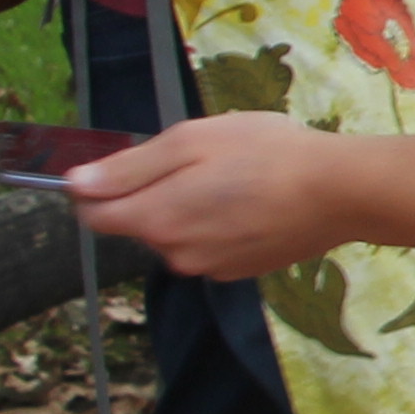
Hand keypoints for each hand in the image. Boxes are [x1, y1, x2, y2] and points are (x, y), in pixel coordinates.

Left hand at [65, 110, 350, 280]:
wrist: (339, 192)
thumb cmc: (264, 153)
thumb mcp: (189, 141)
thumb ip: (128, 167)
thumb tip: (75, 185)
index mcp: (156, 219)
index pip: (93, 215)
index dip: (97, 187)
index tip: (130, 160)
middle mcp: (174, 254)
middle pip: (140, 223)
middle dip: (155, 193)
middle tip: (201, 160)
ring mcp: (209, 268)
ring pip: (177, 235)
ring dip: (190, 209)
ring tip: (234, 178)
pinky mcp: (240, 272)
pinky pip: (209, 246)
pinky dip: (219, 225)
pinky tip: (253, 202)